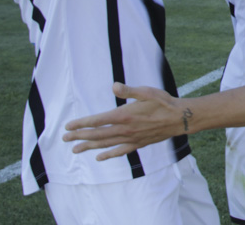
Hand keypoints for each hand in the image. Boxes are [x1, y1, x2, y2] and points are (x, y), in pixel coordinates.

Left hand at [62, 83, 187, 160]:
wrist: (180, 118)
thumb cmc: (164, 102)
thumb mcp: (146, 92)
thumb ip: (128, 90)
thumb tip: (114, 86)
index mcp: (124, 115)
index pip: (97, 121)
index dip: (81, 124)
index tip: (68, 127)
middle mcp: (125, 129)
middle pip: (97, 134)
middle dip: (79, 136)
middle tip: (65, 139)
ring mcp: (131, 139)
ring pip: (105, 144)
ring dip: (89, 147)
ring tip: (75, 150)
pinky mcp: (138, 144)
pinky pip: (119, 151)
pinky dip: (108, 155)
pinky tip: (99, 157)